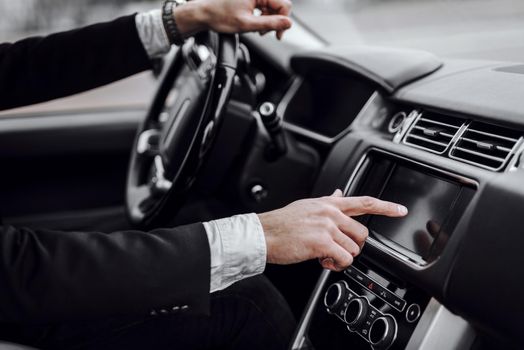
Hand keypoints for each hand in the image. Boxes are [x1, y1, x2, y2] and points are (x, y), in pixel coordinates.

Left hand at [174, 0, 291, 39]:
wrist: (204, 14)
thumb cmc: (220, 17)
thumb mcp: (247, 24)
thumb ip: (269, 23)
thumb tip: (287, 23)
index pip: (283, 4)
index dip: (283, 21)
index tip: (278, 34)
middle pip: (278, 6)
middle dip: (274, 21)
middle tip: (265, 33)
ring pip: (272, 7)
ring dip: (268, 20)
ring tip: (257, 30)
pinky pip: (264, 6)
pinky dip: (262, 16)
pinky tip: (255, 23)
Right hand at [258, 190, 407, 271]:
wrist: (263, 233)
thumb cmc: (282, 223)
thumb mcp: (307, 206)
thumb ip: (327, 202)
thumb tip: (340, 193)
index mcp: (328, 203)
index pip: (363, 201)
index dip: (385, 206)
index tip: (400, 210)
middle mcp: (330, 212)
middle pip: (362, 234)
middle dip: (352, 247)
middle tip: (336, 251)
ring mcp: (327, 226)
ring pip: (353, 249)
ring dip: (341, 258)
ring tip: (324, 256)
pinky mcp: (322, 242)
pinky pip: (343, 259)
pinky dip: (336, 265)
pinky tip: (323, 261)